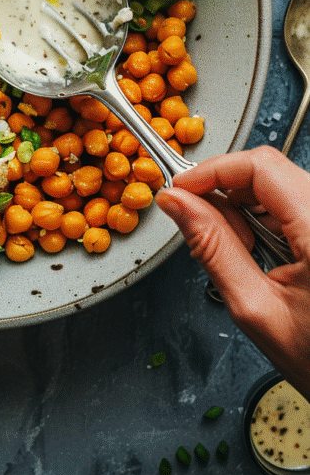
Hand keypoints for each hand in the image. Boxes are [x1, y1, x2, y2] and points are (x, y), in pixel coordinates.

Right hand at [156, 146, 309, 400]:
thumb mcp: (256, 308)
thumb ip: (213, 248)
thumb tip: (179, 204)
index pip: (261, 166)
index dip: (213, 170)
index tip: (181, 188)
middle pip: (270, 170)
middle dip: (225, 189)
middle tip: (198, 220)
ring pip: (280, 183)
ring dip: (245, 206)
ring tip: (237, 249)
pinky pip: (294, 202)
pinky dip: (266, 218)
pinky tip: (259, 251)